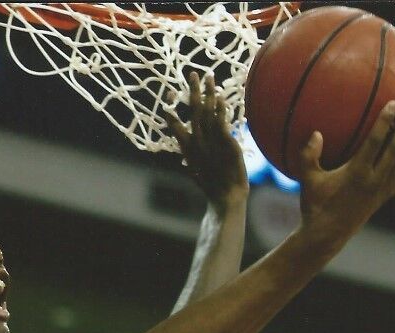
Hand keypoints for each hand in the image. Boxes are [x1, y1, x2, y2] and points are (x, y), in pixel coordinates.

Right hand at [166, 71, 247, 207]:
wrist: (226, 196)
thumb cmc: (211, 186)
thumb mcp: (196, 171)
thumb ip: (190, 159)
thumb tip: (184, 156)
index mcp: (187, 148)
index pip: (174, 124)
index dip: (171, 107)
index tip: (169, 92)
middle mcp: (197, 141)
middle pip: (193, 110)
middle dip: (193, 90)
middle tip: (193, 74)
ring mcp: (211, 140)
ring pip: (208, 110)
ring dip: (209, 92)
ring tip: (209, 77)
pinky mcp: (225, 141)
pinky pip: (221, 119)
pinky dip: (220, 107)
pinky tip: (220, 96)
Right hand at [298, 100, 394, 248]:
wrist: (326, 237)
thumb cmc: (315, 206)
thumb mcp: (308, 182)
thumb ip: (308, 158)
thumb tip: (316, 134)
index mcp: (356, 174)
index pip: (374, 143)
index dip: (384, 123)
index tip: (394, 104)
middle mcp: (373, 181)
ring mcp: (381, 190)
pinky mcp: (383, 198)